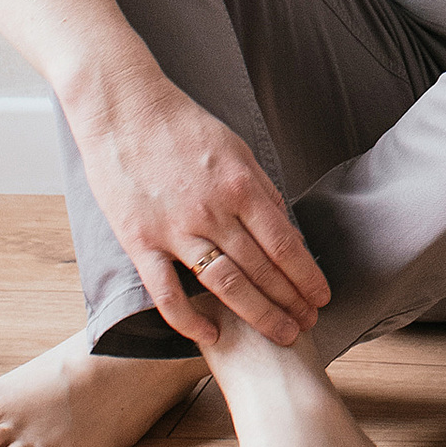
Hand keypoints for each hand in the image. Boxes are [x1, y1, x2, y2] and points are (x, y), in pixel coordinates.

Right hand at [68, 69, 328, 348]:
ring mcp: (174, 229)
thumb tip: (286, 229)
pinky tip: (211, 336)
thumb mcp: (236, 149)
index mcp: (240, 185)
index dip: (306, 275)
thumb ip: (261, 190)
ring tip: (280, 334)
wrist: (124, 111)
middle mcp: (212, 211)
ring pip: (224, 284)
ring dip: (257, 314)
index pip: (283, 243)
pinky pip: (165, 292)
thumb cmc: (183, 127)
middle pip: (260, 268)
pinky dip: (188, 319)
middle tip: (308, 323)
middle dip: (290, 300)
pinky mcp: (139, 242)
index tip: (321, 296)